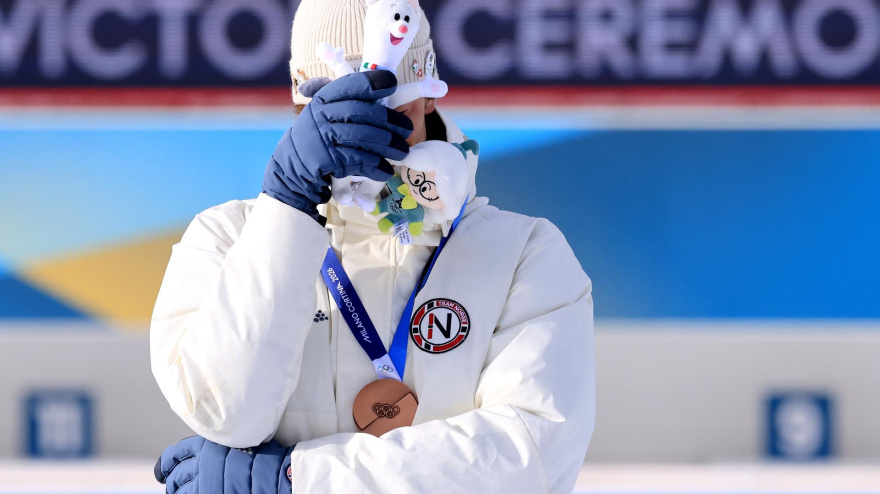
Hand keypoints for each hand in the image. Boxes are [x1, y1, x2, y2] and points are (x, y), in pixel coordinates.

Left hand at [154, 436, 294, 493]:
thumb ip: (219, 447)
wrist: (276, 476)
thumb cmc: (263, 459)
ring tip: (180, 493)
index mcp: (208, 444)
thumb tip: (207, 456)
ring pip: (178, 490)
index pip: (175, 454)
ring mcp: (203, 483)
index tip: (163, 471)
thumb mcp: (238, 443)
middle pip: (175, 474)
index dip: (166, 464)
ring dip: (178, 492)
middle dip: (171, 481)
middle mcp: (201, 463)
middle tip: (172, 486)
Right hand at [263, 70, 413, 219]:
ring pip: (363, 136)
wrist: (292, 167)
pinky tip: (386, 169)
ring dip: (388, 146)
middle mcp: (321, 114)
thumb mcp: (324, 112)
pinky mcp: (326, 159)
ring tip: (403, 152)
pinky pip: (358, 160)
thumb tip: (384, 80)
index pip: (351, 84)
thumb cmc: (319, 136)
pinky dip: (375, 165)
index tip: (393, 84)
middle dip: (390, 120)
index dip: (373, 82)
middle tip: (408, 129)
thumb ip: (346, 99)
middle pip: (363, 112)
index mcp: (324, 98)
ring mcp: (323, 136)